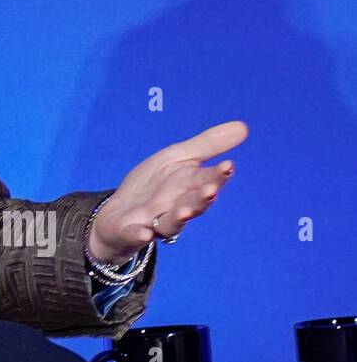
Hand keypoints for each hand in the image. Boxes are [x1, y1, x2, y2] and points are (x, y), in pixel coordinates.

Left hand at [88, 120, 247, 264]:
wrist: (118, 213)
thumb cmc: (153, 186)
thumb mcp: (177, 158)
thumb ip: (207, 145)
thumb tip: (243, 126)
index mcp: (188, 187)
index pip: (206, 180)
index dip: (217, 175)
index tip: (228, 165)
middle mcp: (175, 207)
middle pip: (193, 203)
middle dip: (202, 198)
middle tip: (211, 190)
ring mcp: (153, 222)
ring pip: (171, 223)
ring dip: (179, 218)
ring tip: (186, 212)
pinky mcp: (130, 232)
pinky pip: (135, 235)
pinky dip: (140, 234)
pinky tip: (144, 234)